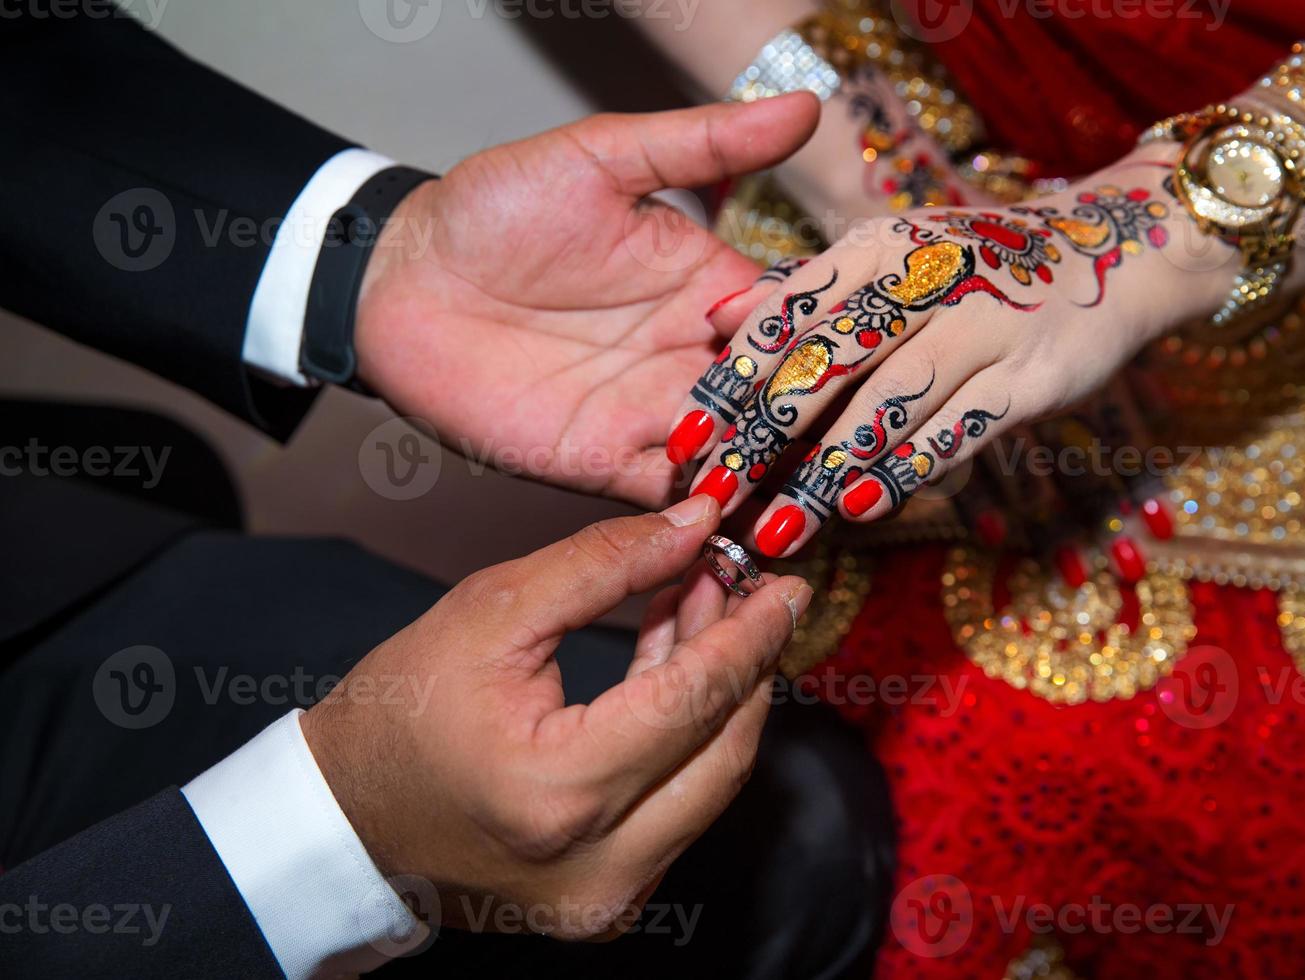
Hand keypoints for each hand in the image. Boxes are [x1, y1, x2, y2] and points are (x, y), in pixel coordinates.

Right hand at [301, 494, 810, 936]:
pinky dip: (687, 733)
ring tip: (708, 607)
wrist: (346, 820)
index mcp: (562, 790)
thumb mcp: (492, 611)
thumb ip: (604, 563)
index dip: (748, 633)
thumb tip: (697, 527)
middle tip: (753, 589)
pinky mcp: (610, 899)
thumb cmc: (399, 714)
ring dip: (720, 692)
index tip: (782, 584)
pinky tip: (678, 660)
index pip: (694, 700)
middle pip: (723, 748)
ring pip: (710, 779)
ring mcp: (609, 896)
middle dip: (747, 660)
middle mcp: (601, 865)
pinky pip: (679, 804)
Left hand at [352, 95, 819, 507]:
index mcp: (708, 281)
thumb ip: (703, 143)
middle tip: (863, 444)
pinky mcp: (608, 463)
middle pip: (780, 398)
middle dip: (817, 422)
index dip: (827, 335)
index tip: (863, 351)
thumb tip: (807, 104)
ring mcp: (654, 412)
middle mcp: (693, 353)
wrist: (400, 280)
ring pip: (742, 455)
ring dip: (777, 474)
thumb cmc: (493, 207)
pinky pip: (675, 498)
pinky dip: (711, 512)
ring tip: (821, 495)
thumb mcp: (603, 158)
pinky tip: (743, 517)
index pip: (793, 317)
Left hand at [663, 144, 1304, 556]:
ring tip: (776, 526)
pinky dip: (908, 469)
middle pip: (827, 364)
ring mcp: (983, 325)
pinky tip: (863, 508)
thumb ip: (809, 289)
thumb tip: (717, 323)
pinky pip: (959, 430)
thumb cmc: (978, 266)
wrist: (1111, 254)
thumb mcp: (892, 255)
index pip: (786, 317)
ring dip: (826, 473)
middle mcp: (926, 278)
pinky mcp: (1031, 375)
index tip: (685, 444)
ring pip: (888, 405)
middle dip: (762, 439)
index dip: (729, 384)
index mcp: (879, 246)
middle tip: (715, 497)